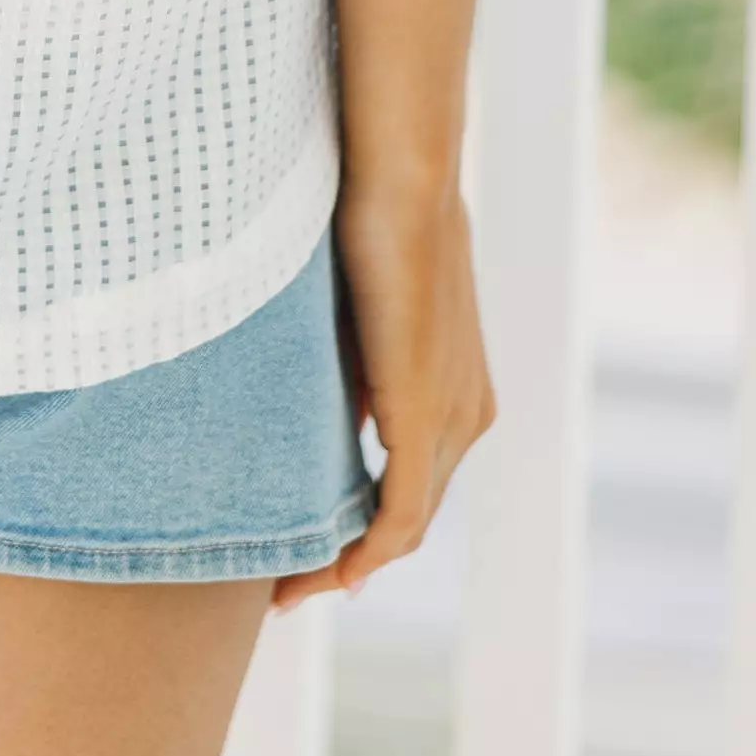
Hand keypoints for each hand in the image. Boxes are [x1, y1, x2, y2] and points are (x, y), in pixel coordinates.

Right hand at [273, 180, 495, 609]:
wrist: (400, 173)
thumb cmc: (368, 213)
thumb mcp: (352, 307)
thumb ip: (344, 360)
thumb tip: (307, 392)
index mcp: (457, 388)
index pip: (412, 482)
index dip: (361, 524)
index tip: (305, 546)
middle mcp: (468, 414)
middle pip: (409, 514)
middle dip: (348, 554)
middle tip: (286, 582)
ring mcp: (453, 418)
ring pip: (403, 521)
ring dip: (347, 558)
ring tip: (289, 581)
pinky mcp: (425, 414)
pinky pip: (398, 512)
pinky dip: (362, 550)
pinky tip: (324, 570)